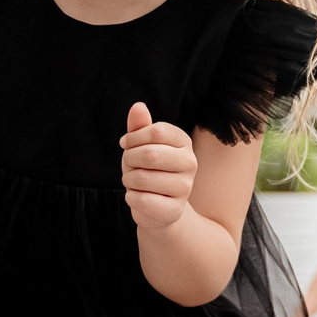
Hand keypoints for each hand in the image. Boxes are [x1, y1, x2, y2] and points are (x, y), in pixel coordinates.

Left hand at [120, 102, 196, 230]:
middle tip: (130, 165)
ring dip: (128, 180)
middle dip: (129, 160)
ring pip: (142, 178)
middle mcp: (190, 163)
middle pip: (149, 154)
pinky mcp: (174, 210)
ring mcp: (185, 188)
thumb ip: (139, 126)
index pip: (155, 131)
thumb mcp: (141, 146)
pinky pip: (141, 199)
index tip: (126, 144)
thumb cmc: (148, 170)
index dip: (133, 138)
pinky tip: (138, 197)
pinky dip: (131, 197)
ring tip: (135, 182)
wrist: (158, 208)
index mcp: (184, 142)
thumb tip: (138, 106)